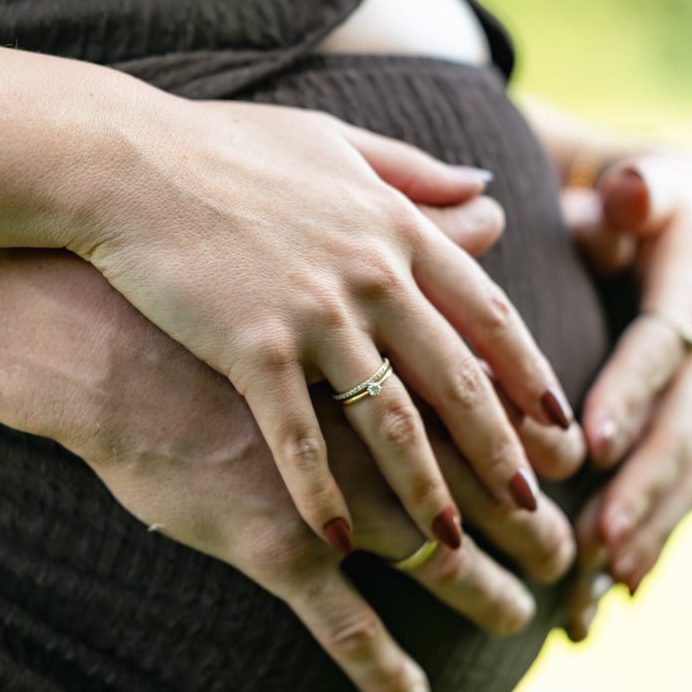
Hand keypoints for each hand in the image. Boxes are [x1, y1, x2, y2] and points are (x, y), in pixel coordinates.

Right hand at [61, 93, 576, 554]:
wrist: (131, 162)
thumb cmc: (232, 152)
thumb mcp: (341, 145)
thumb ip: (421, 175)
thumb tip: (492, 197)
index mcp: (395, 229)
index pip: (488, 313)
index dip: (530, 374)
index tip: (560, 426)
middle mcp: (369, 275)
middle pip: (455, 378)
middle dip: (499, 450)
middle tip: (533, 507)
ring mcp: (312, 314)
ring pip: (388, 419)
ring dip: (424, 488)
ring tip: (450, 546)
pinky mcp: (250, 347)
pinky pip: (296, 436)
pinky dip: (319, 491)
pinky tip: (338, 542)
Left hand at [562, 155, 691, 636]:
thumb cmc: (644, 207)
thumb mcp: (645, 186)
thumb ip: (636, 196)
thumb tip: (626, 193)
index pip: (664, 341)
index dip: (631, 391)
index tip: (587, 444)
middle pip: (687, 424)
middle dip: (643, 487)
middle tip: (595, 545)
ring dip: (652, 529)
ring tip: (604, 583)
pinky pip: (690, 483)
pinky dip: (658, 533)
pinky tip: (620, 587)